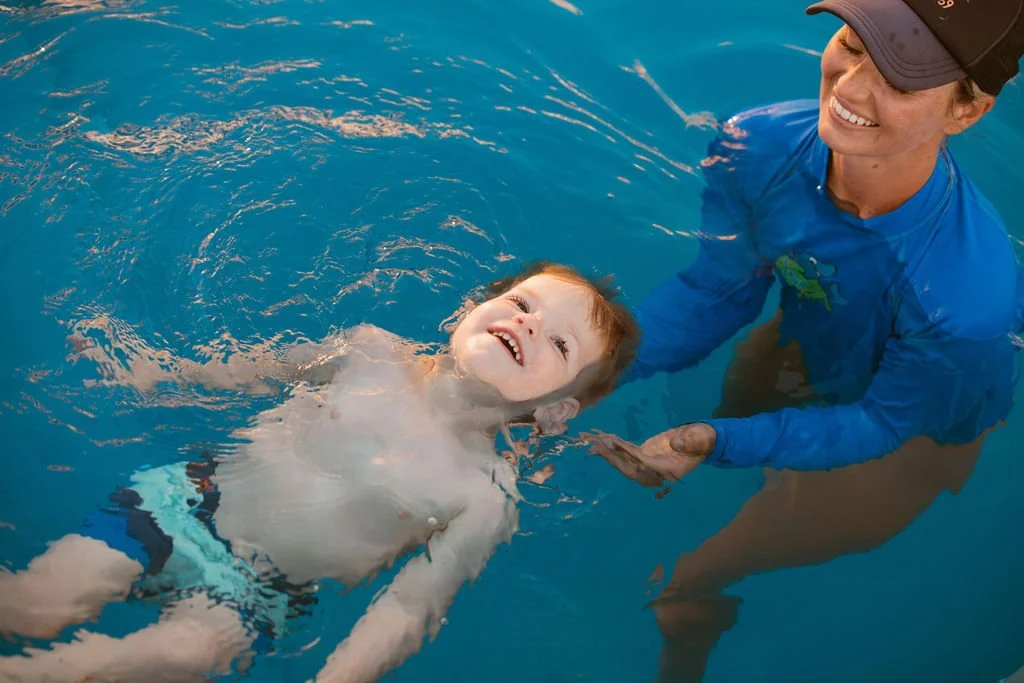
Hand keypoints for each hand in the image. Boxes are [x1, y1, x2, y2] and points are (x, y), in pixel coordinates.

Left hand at [583, 424, 715, 487]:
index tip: (619, 446)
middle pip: (630, 468)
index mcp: (669, 469)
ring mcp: (648, 462)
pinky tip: (602, 439)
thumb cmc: (703, 439)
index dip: (634, 457)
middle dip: (612, 459)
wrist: (703, 440)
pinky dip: (613, 446)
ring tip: (591, 445)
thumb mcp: (699, 439)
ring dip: (608, 454)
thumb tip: (675, 444)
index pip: (648, 465)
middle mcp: (655, 469)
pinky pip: (626, 452)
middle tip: (595, 449)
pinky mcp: (644, 453)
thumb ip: (688, 442)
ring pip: (625, 462)